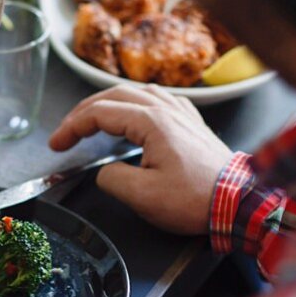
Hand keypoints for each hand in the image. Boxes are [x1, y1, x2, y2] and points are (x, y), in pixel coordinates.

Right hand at [49, 85, 232, 233]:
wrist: (239, 203)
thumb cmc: (195, 200)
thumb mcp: (143, 196)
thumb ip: (112, 179)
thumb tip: (105, 172)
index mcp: (151, 122)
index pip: (99, 113)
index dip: (72, 126)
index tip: (56, 144)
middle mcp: (166, 109)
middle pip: (114, 96)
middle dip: (83, 112)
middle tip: (66, 132)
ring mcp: (182, 113)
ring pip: (136, 93)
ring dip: (108, 103)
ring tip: (92, 119)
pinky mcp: (192, 123)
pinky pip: (159, 100)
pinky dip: (136, 102)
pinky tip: (135, 112)